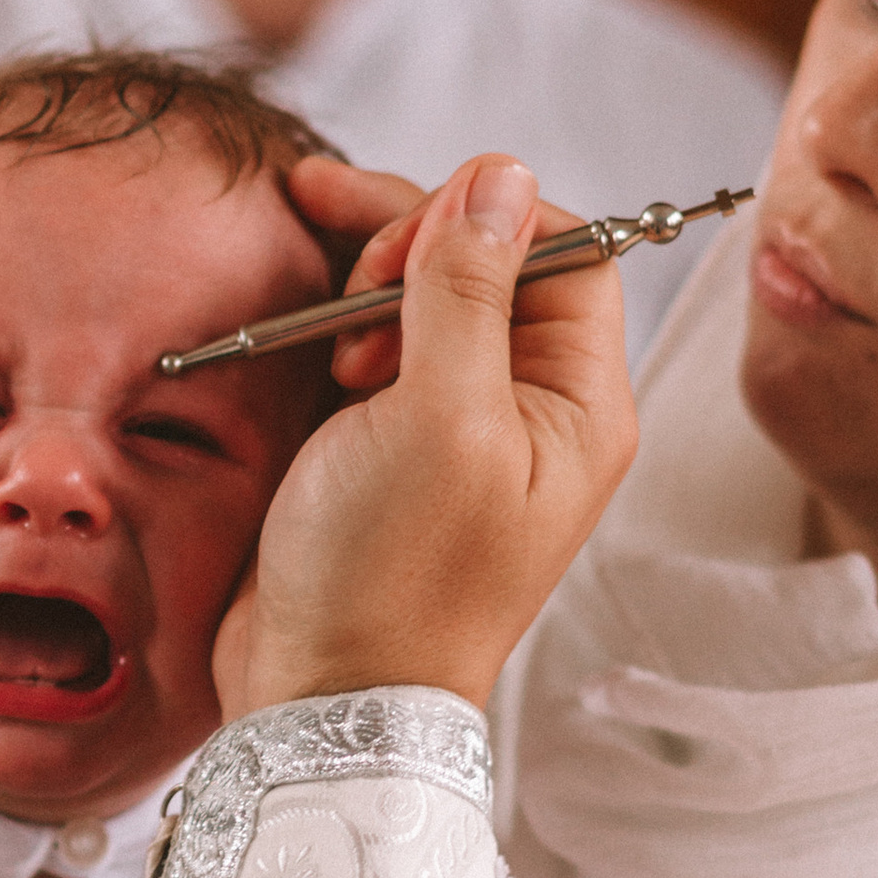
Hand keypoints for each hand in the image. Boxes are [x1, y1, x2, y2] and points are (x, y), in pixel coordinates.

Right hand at [213, 151, 637, 716]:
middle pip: (491, 264)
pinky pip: (378, 347)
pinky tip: (299, 331)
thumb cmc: (391, 580)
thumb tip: (499, 177)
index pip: (567, 251)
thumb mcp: (438, 418)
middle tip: (347, 284)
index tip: (406, 243)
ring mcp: (459, 427)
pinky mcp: (391, 445)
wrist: (322, 701)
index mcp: (578, 405)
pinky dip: (336, 325)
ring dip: (367, 287)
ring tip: (323, 335)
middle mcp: (530, 410)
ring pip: (427, 299)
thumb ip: (469, 291)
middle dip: (414, 246)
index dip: (487, 222)